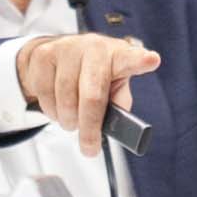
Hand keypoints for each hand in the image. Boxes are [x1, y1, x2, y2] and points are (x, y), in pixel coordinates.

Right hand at [14, 34, 162, 155]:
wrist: (55, 56)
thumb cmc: (92, 76)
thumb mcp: (112, 86)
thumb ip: (118, 103)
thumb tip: (116, 125)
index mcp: (118, 55)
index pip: (130, 58)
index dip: (141, 60)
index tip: (152, 60)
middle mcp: (94, 47)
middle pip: (92, 96)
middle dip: (89, 129)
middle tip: (89, 148)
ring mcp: (67, 48)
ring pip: (65, 99)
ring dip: (68, 121)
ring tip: (72, 121)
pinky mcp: (43, 54)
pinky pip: (45, 95)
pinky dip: (51, 111)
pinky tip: (57, 108)